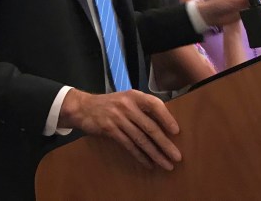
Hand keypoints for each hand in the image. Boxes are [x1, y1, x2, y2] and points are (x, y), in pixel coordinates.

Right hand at [58, 88, 180, 169]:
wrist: (83, 107)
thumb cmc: (110, 104)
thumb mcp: (126, 99)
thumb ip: (142, 108)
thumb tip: (164, 124)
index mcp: (134, 95)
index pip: (154, 104)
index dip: (166, 118)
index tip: (176, 131)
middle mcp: (126, 105)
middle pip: (150, 127)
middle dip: (165, 144)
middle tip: (177, 156)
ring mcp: (117, 117)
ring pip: (140, 139)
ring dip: (155, 154)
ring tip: (166, 164)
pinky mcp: (109, 129)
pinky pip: (128, 145)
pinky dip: (140, 156)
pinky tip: (148, 163)